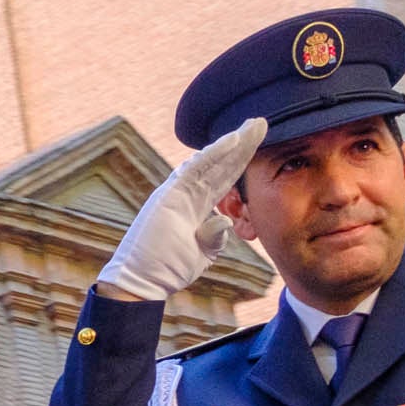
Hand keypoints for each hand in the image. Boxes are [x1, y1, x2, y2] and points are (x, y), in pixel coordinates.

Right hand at [99, 124, 267, 301]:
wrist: (143, 281)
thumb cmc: (168, 269)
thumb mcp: (202, 253)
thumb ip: (214, 236)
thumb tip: (225, 220)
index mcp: (196, 207)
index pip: (225, 180)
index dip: (242, 162)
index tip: (259, 146)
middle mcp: (188, 195)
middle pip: (222, 166)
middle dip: (243, 145)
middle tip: (261, 124)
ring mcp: (178, 192)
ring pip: (212, 162)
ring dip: (234, 143)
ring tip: (254, 125)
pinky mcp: (170, 194)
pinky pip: (197, 169)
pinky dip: (215, 154)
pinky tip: (234, 140)